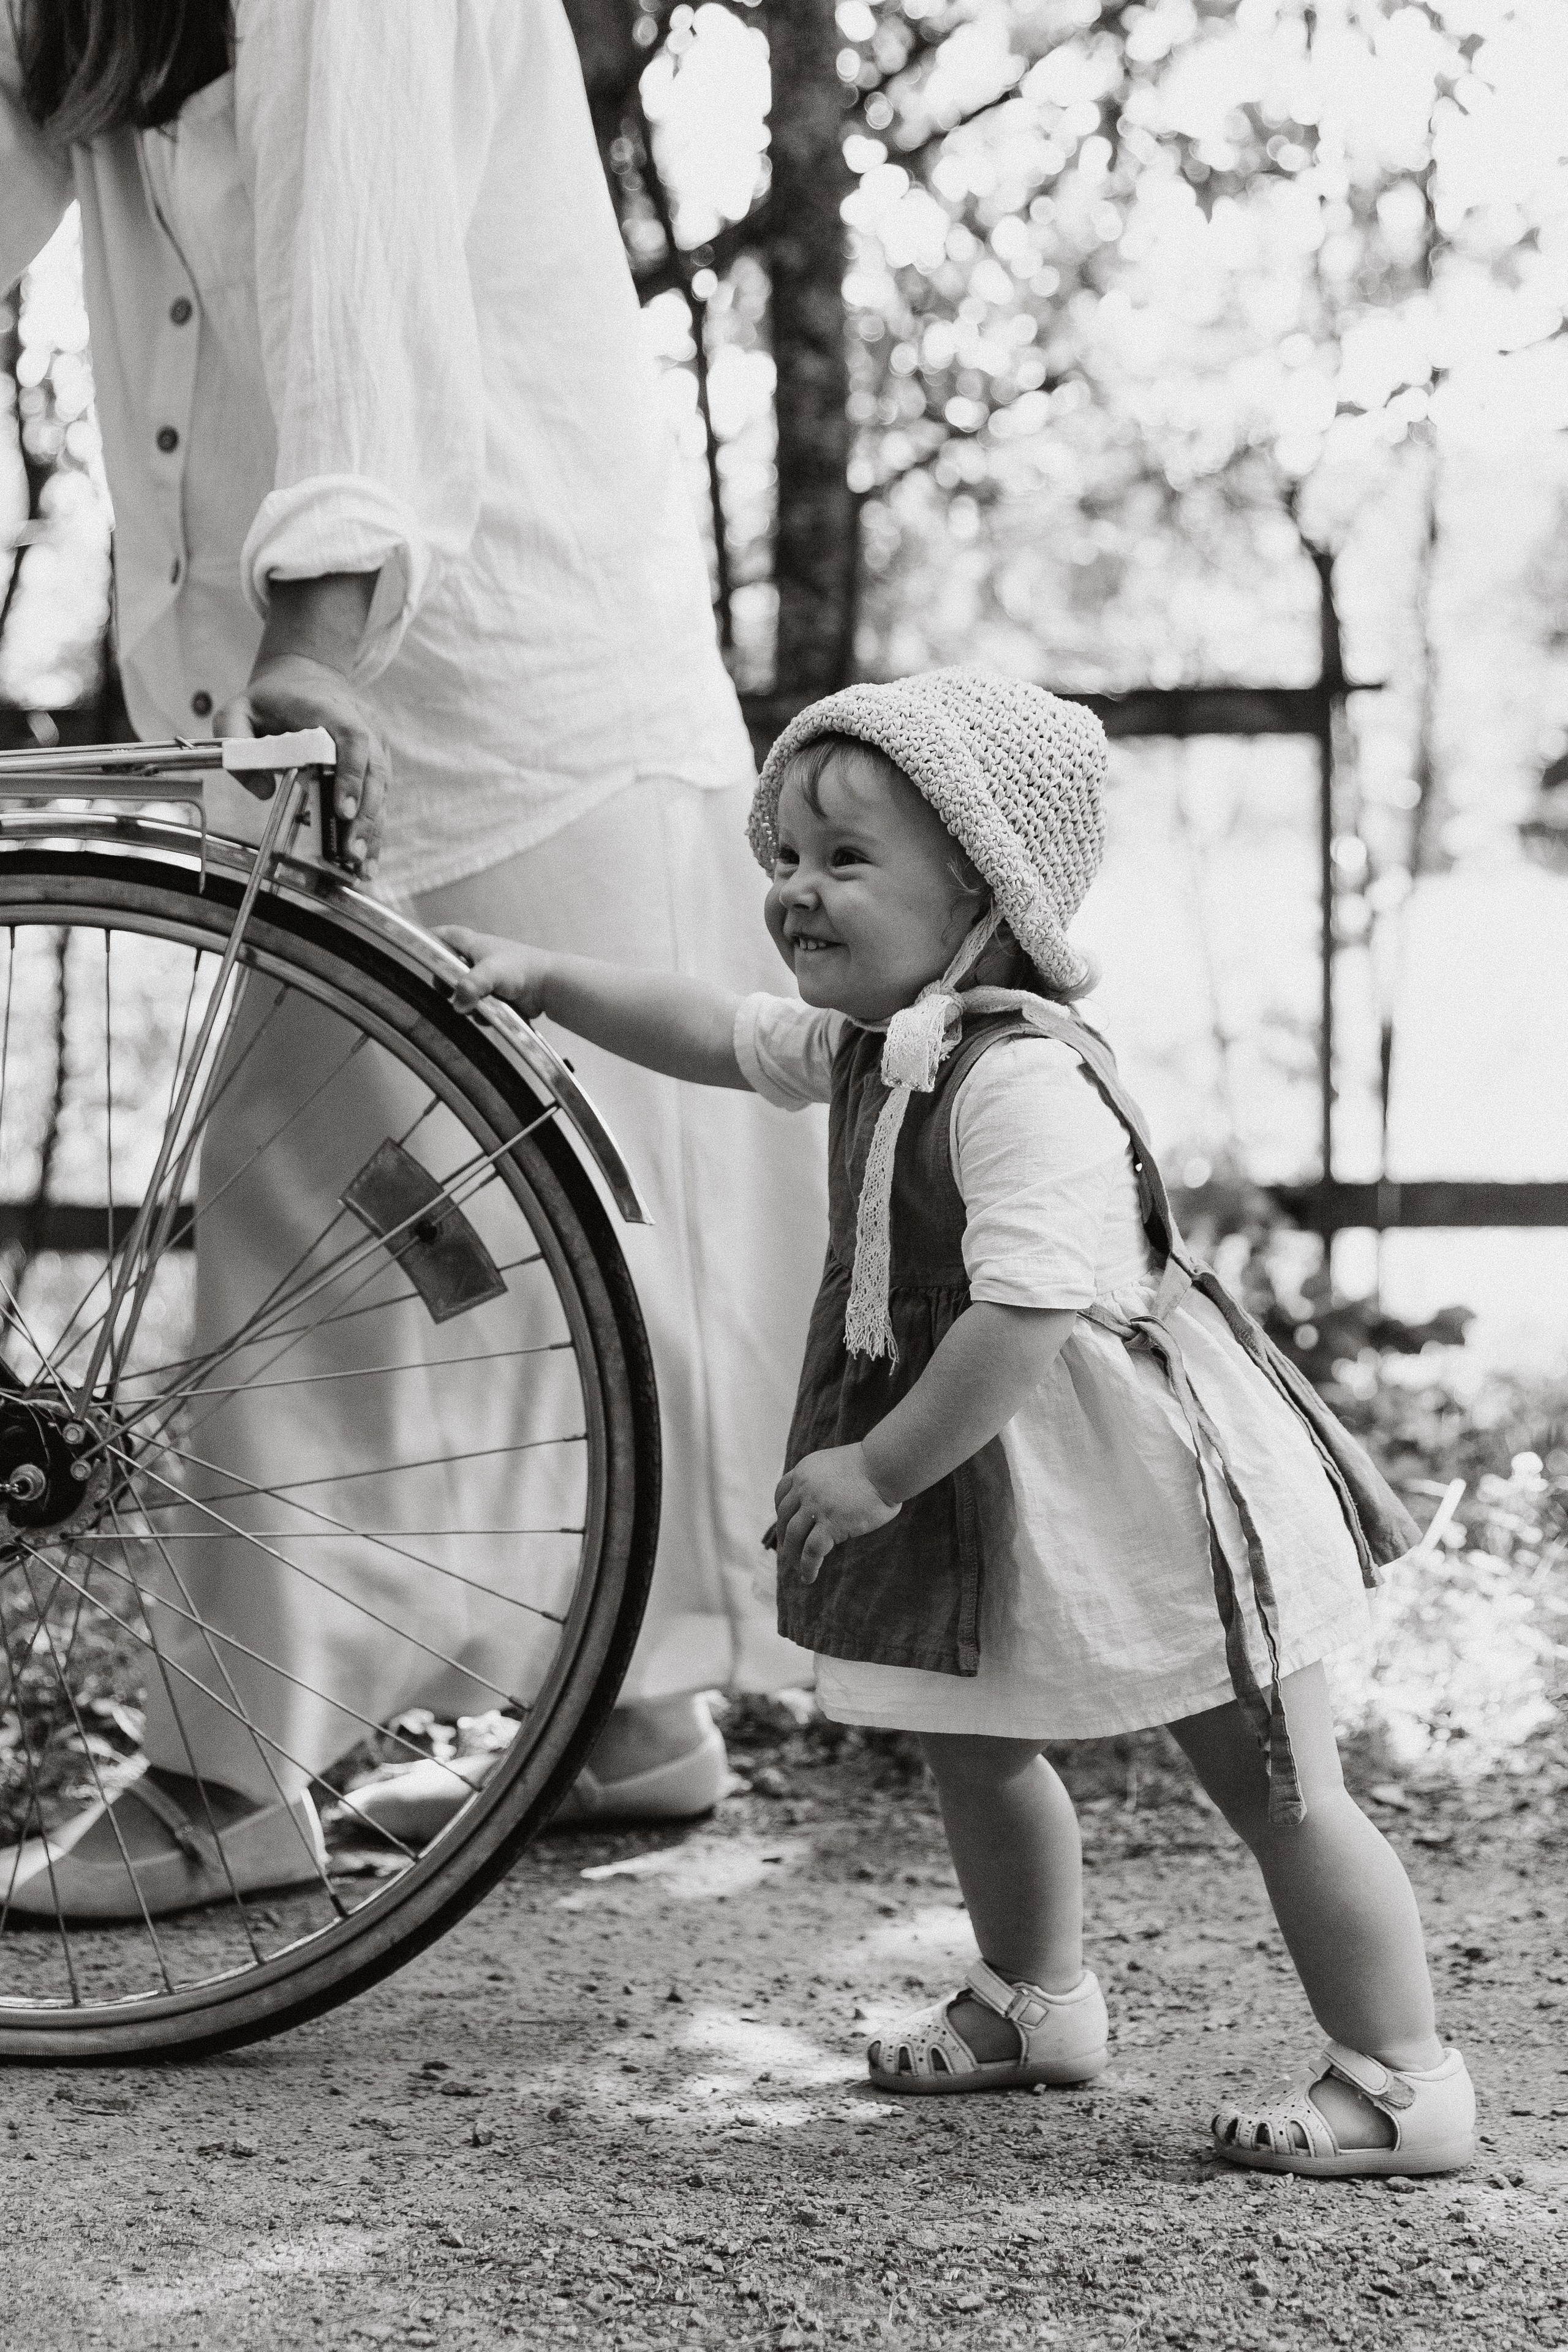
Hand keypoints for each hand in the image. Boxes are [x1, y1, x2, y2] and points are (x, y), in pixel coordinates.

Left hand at [219, 652, 389, 877]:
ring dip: (374, 828)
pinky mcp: (377, 761)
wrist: (309, 674)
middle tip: (351, 851)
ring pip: (382, 789)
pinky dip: (375, 827)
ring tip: (362, 864)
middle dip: (365, 815)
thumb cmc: (274, 698)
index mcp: (328, 708)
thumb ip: (235, 741)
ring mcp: (374, 743)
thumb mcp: (238, 709)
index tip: (344, 809)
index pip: (351, 738)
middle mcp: (361, 724)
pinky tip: (368, 856)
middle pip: (374, 771)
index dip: (351, 774)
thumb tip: (263, 789)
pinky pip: (380, 796)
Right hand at [435, 926, 555, 1016]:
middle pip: (450, 968)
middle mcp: (480, 959)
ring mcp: (489, 978)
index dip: (431, 939)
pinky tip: (491, 1015)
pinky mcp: (498, 995)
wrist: (550, 986)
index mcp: (475, 945)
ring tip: (477, 1006)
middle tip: (444, 992)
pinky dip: (482, 1012)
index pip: (446, 935)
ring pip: (465, 991)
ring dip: (467, 1002)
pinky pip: (480, 1005)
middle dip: (446, 982)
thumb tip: (458, 1003)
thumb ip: (470, 985)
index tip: (419, 948)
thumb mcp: (491, 972)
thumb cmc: (523, 969)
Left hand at [774, 1444, 899, 1585]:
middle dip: (784, 1537)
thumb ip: (826, 1481)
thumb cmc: (873, 1466)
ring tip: (797, 1568)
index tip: (784, 1525)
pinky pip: (812, 1551)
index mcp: (805, 1470)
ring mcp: (816, 1506)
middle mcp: (804, 1487)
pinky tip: (808, 1577)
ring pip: (794, 1536)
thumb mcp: (837, 1466)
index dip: (781, 1513)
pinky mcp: (831, 1524)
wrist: (885, 1465)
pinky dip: (807, 1567)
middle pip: (785, 1517)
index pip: (782, 1494)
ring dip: (792, 1554)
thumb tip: (828, 1502)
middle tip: (787, 1551)